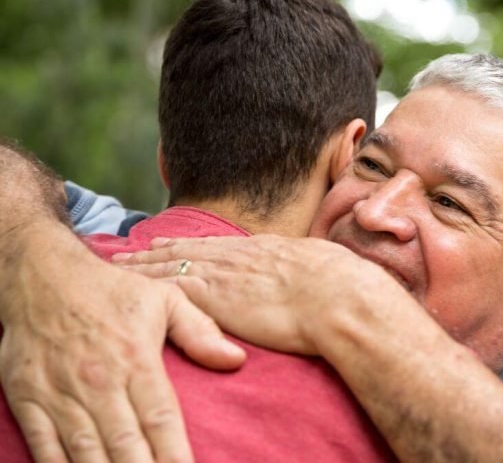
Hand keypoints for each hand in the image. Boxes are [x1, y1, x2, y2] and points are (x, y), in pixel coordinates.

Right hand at [0, 222, 246, 462]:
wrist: (41, 274)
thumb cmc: (110, 289)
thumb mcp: (164, 298)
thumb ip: (201, 331)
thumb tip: (236, 359)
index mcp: (136, 359)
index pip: (161, 419)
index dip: (175, 453)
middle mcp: (99, 381)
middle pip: (126, 443)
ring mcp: (60, 392)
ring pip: (86, 450)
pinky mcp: (27, 398)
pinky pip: (44, 445)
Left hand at [114, 235, 400, 355]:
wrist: (339, 298)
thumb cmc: (343, 288)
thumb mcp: (325, 266)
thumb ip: (311, 267)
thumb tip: (322, 272)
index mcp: (266, 249)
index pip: (221, 244)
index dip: (197, 243)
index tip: (178, 241)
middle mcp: (239, 255)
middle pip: (189, 248)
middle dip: (160, 247)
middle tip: (135, 247)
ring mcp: (223, 273)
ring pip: (171, 263)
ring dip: (144, 263)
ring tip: (122, 263)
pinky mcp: (212, 295)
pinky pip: (168, 286)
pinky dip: (146, 283)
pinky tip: (129, 285)